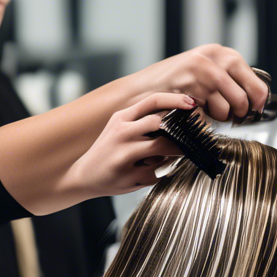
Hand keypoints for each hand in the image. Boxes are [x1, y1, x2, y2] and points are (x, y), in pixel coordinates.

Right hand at [65, 92, 193, 199]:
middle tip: (189, 138)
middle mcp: (121, 134)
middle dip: (180, 132)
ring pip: (162, 149)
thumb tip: (177, 117)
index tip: (192, 104)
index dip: (175, 100)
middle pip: (161, 125)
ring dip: (175, 152)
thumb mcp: (119, 128)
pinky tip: (150, 171)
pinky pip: (156, 172)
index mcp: (121, 118)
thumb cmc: (108, 150)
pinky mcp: (128, 176)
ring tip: (175, 154)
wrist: (84, 176)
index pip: (152, 101)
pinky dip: (159, 172)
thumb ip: (142, 121)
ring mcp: (124, 156)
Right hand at [129, 44, 269, 121]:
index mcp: (219, 52)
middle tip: (235, 115)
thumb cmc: (173, 83)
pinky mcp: (189, 89)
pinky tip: (192, 110)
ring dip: (219, 116)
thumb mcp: (203, 70)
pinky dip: (204, 118)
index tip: (257, 108)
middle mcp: (212, 59)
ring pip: (226, 109)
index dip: (258, 98)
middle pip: (243, 96)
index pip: (255, 79)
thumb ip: (228, 77)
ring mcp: (200, 74)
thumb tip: (258, 96)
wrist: (140, 90)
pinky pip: (209, 115)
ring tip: (203, 108)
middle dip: (240, 111)